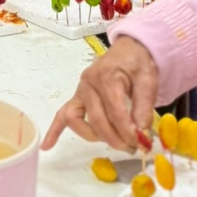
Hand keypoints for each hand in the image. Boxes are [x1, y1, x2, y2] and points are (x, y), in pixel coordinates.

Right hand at [41, 36, 159, 151]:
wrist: (128, 49)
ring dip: (95, 137)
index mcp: (107, 76)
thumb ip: (144, 107)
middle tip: (133, 148)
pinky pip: (63, 114)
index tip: (141, 143)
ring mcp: (80, 90)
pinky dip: (55, 130)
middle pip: (97, 120)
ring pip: (78, 120)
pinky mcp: (77, 97)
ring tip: (116, 142)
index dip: (128, 131)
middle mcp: (88, 84)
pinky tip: (48, 145)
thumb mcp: (148, 80)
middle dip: (116, 139)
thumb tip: (141, 133)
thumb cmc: (137, 63)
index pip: (115, 112)